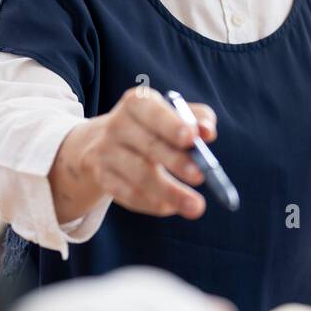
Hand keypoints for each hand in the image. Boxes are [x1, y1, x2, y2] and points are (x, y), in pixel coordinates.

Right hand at [51, 87, 216, 220]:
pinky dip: (152, 203)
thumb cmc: (152, 126)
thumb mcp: (171, 113)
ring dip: (170, 192)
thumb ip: (197, 117)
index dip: (172, 125)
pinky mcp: (103, 178)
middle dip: (176, 162)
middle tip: (201, 176)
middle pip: (149, 145)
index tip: (192, 138)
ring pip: (140, 175)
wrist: (102, 142)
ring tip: (195, 206)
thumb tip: (208, 132)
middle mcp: (118, 125)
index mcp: (137, 103)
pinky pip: (129, 194)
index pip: (154, 111)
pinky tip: (172, 207)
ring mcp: (106, 152)